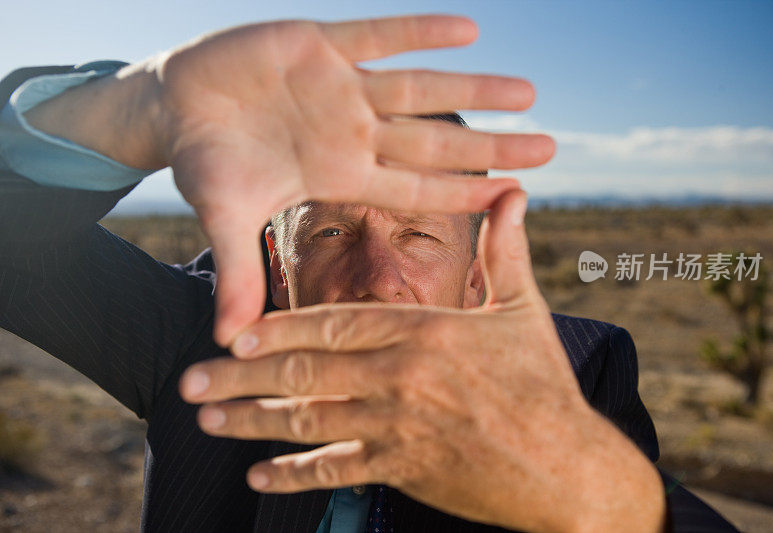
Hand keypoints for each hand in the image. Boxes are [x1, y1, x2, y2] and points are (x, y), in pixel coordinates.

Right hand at [26, 15, 554, 345]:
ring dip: (473, 89)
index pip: (415, 189)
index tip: (514, 198)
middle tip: (550, 147)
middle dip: (491, 145)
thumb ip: (238, 273)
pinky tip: (468, 30)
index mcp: (339, 174)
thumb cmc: (205, 163)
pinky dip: (418, 31)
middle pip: (434, 142)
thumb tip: (232, 342)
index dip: (464, 194)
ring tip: (527, 93)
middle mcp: (352, 132)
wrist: (177, 107)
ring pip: (419, 87)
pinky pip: (378, 34)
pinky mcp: (319, 43)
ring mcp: (341, 87)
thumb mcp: (225, 217)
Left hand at [179, 190, 664, 531]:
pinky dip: (294, 476)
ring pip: (309, 422)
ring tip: (206, 420)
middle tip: (190, 380)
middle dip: (241, 378)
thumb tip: (513, 193)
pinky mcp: (404, 470)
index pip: (336, 324)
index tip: (233, 331)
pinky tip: (258, 476)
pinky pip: (337, 473)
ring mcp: (398, 428)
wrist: (568, 468)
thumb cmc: (544, 383)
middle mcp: (401, 378)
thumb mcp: (523, 310)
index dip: (278, 327)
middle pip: (305, 373)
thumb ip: (506, 250)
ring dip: (252, 422)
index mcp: (425, 332)